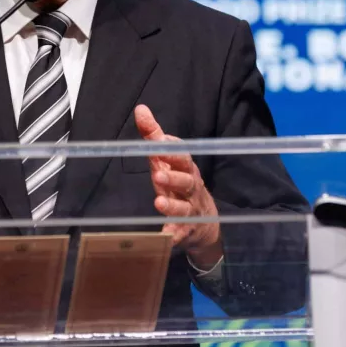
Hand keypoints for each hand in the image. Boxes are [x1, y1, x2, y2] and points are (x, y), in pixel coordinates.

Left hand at [134, 104, 221, 267]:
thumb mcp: (166, 161)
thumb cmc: (179, 185)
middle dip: (173, 177)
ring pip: (184, 208)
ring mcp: (190, 211)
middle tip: (157, 174)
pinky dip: (172, 237)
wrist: (205, 224)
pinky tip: (164, 237)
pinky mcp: (185, 231)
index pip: (183, 156)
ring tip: (159, 203)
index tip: (161, 141)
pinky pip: (179, 235)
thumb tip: (140, 109)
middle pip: (187, 181)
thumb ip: (153, 136)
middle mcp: (191, 188)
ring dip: (172, 206)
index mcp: (186, 169)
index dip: (173, 149)